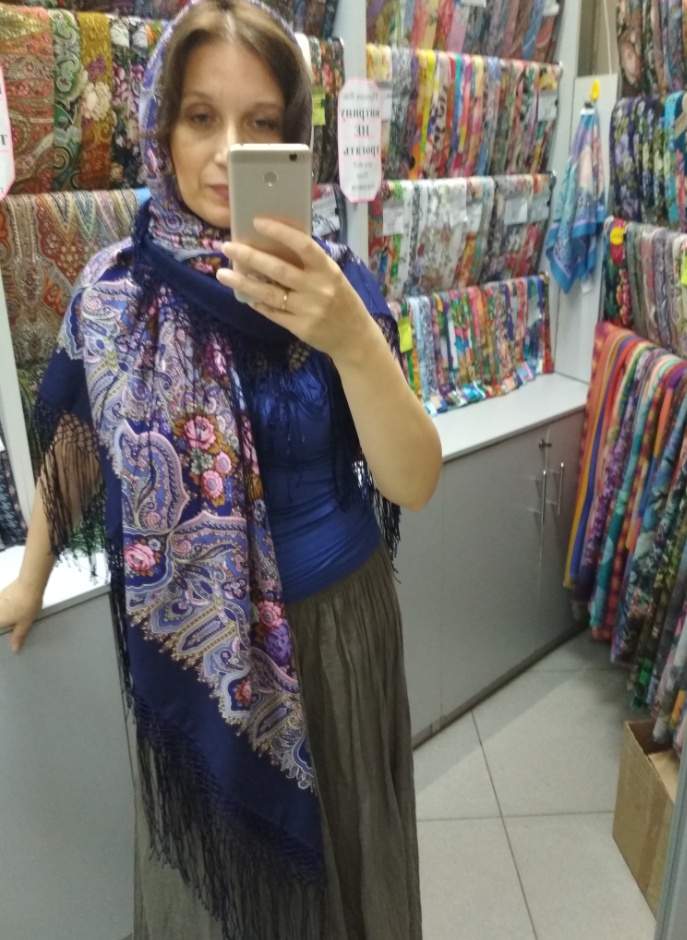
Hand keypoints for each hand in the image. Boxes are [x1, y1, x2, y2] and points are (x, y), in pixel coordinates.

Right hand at [0, 579, 42, 652]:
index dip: (3, 629)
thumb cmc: (27, 605)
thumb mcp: (24, 624)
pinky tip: (15, 607)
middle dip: (4, 623)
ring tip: (17, 616)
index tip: (10, 629)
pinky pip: (1, 604)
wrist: (30, 584)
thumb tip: (14, 648)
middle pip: (0, 619)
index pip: (0, 629)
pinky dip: (5, 608)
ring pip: (0, 612)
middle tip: (15, 625)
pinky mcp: (1, 593)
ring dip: (4, 615)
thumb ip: (17, 637)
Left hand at [217, 218, 375, 364]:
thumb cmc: (341, 300)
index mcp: (328, 270)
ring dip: (243, 283)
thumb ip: (309, 264)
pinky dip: (257, 303)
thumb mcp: (333, 276)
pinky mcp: (300, 328)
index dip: (280, 232)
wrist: (355, 337)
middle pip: (278, 269)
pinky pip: (273, 313)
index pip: (303, 246)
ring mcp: (308, 310)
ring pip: (269, 294)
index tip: (257, 222)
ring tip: (223, 274)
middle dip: (250, 257)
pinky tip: (244, 296)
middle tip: (227, 247)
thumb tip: (274, 245)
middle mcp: (318, 288)